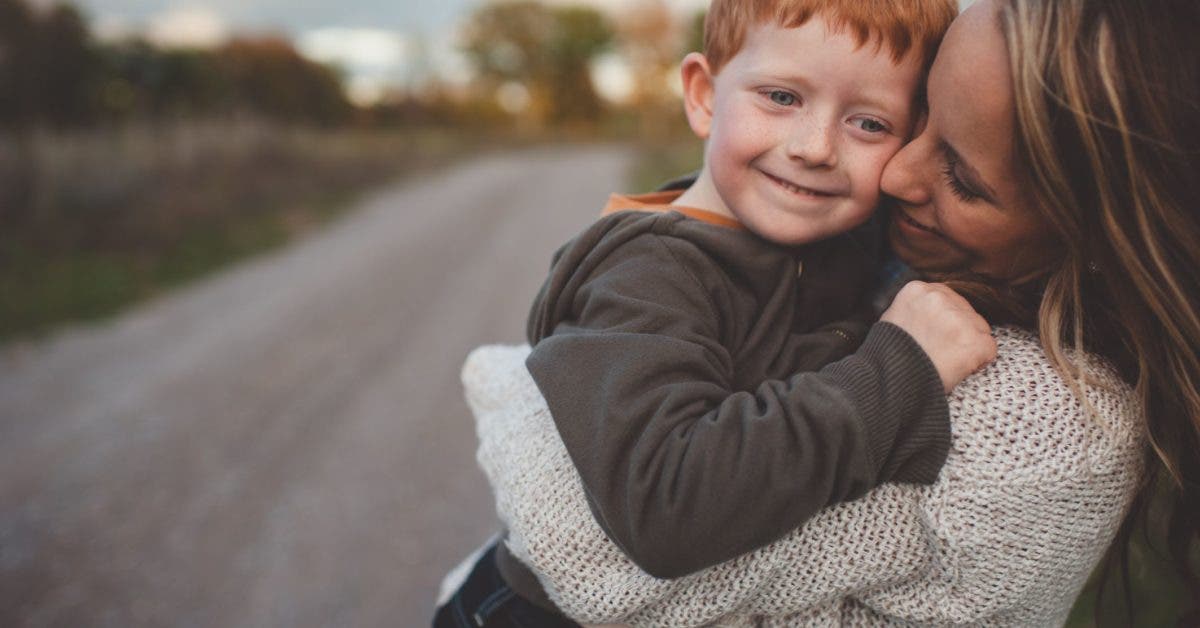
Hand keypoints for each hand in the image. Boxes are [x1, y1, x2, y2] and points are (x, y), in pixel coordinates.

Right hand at [880, 281, 995, 392]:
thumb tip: (930, 312)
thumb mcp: (893, 318)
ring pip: (980, 330)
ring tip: (944, 362)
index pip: (948, 299)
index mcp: (917, 289)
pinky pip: (988, 350)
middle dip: (959, 332)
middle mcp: (939, 298)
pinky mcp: (975, 340)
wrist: (890, 382)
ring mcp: (959, 319)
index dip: (945, 321)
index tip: (937, 337)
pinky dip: (977, 363)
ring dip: (967, 346)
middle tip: (940, 352)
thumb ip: (916, 308)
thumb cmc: (889, 356)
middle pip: (966, 312)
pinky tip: (957, 369)